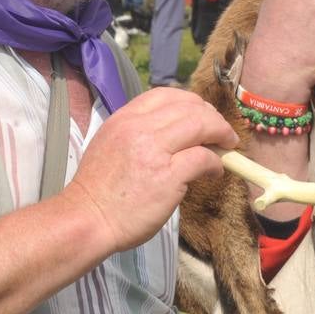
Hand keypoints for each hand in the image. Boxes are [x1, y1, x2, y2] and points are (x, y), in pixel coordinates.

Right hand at [67, 88, 236, 251]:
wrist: (88, 219)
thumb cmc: (99, 189)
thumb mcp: (111, 144)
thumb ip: (138, 132)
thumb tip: (172, 132)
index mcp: (124, 118)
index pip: (166, 94)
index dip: (191, 102)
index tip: (202, 116)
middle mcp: (139, 128)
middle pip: (189, 107)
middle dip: (212, 118)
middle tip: (222, 133)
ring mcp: (154, 150)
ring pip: (201, 125)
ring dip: (221, 134)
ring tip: (226, 147)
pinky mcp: (168, 176)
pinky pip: (204, 158)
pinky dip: (216, 163)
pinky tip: (215, 171)